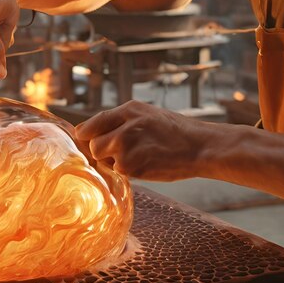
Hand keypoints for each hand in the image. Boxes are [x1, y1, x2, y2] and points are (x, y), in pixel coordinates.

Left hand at [75, 100, 207, 179]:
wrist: (199, 146)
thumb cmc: (173, 131)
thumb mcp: (146, 114)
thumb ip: (119, 120)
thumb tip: (87, 133)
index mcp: (128, 110)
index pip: (90, 125)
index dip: (85, 136)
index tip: (87, 142)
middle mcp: (123, 126)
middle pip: (93, 145)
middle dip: (102, 151)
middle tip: (122, 152)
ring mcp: (126, 147)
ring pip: (104, 160)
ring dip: (115, 162)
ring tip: (139, 155)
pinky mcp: (131, 167)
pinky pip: (118, 172)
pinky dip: (128, 172)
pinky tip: (146, 164)